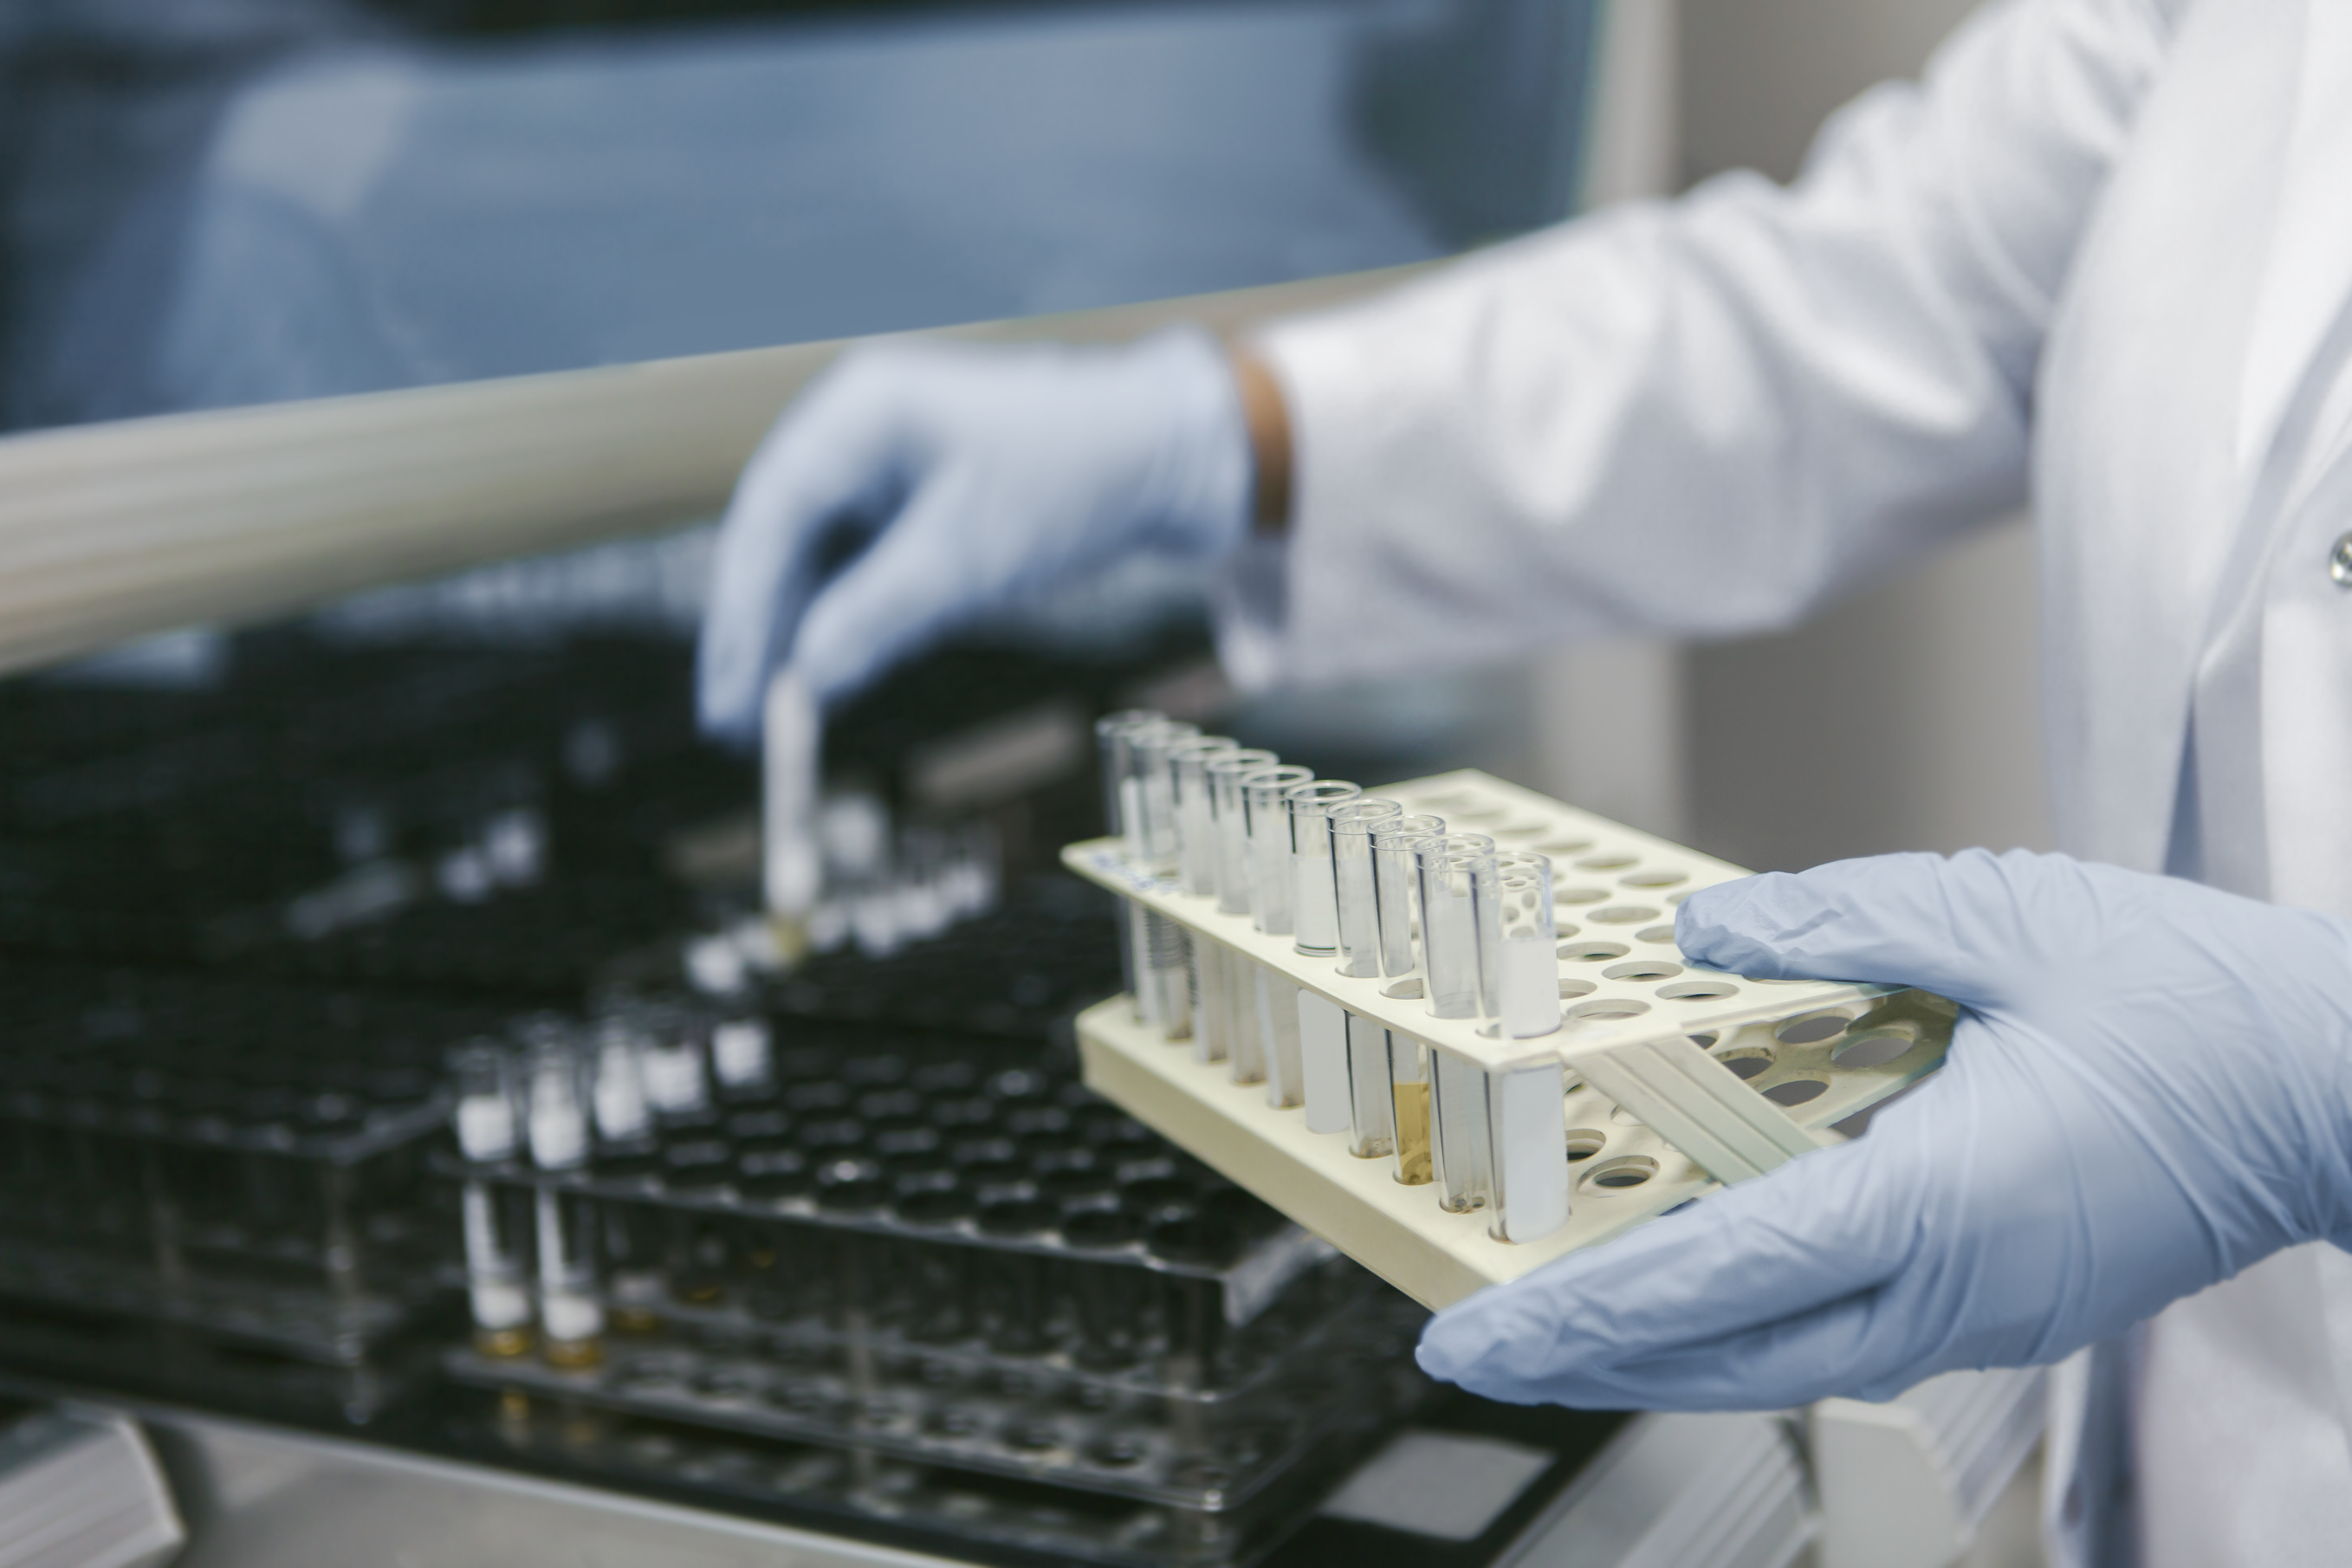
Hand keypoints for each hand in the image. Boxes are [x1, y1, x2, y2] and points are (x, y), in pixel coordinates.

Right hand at [697, 327, 1254, 742]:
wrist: (1164, 455)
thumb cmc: (1072, 482)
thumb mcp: (969, 558)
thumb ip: (878, 617)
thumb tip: (806, 683)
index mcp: (861, 410)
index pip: (772, 514)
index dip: (743, 610)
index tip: (730, 689)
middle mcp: (859, 429)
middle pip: (780, 538)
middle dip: (758, 631)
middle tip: (733, 720)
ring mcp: (885, 463)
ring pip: (816, 557)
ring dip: (796, 633)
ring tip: (771, 717)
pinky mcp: (915, 499)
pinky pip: (858, 564)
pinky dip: (843, 620)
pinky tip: (826, 677)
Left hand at [1417, 849, 2351, 1409]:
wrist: (2342, 1082)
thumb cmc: (2198, 1000)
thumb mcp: (2004, 918)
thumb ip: (1836, 922)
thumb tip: (1704, 934)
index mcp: (1940, 1206)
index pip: (1716, 1280)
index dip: (1579, 1316)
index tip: (1475, 1340)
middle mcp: (1952, 1289)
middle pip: (1728, 1355)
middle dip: (1590, 1358)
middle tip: (1475, 1347)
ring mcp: (1981, 1312)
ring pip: (1783, 1357)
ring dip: (1662, 1345)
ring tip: (1557, 1323)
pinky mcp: (2002, 1299)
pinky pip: (1843, 1329)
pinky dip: (1745, 1317)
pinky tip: (1693, 1281)